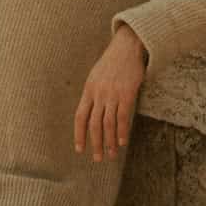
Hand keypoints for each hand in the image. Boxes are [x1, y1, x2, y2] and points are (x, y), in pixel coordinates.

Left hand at [74, 24, 145, 162]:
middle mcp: (98, 93)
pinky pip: (123, 117)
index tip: (79, 149)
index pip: (80, 117)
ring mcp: (112, 93)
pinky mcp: (127, 93)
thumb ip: (93, 94)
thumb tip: (90, 113)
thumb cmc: (112, 62)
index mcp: (88, 89)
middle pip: (94, 124)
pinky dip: (122, 131)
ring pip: (108, 124)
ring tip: (111, 154)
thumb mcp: (96, 76)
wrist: (127, 46)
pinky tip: (122, 142)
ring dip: (109, 142)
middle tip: (97, 159)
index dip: (79, 134)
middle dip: (95, 144)